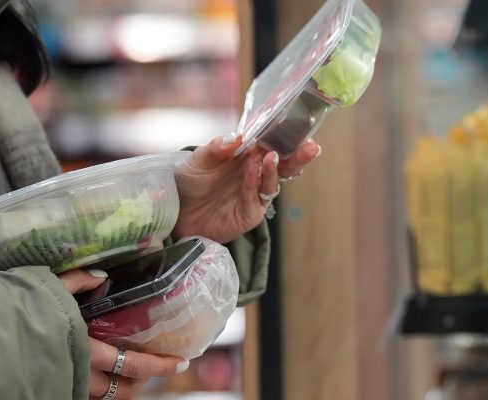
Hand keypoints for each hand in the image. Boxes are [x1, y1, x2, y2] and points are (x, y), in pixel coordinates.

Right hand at [58, 270, 188, 399]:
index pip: (133, 365)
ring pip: (106, 394)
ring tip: (129, 364)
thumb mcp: (52, 288)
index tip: (180, 363)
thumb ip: (80, 281)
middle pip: (124, 389)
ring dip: (122, 383)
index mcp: (86, 350)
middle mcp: (80, 373)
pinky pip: (88, 391)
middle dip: (143, 379)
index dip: (160, 366)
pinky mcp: (56, 385)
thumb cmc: (21, 312)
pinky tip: (102, 367)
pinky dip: (102, 382)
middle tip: (152, 363)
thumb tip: (102, 278)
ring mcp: (69, 382)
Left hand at [173, 135, 320, 242]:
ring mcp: (254, 194)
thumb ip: (217, 148)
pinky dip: (254, 183)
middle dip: (299, 156)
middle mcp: (256, 173)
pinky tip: (252, 171)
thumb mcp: (198, 159)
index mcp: (247, 156)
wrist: (176, 212)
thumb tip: (238, 137)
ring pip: (274, 182)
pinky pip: (255, 197)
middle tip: (312, 148)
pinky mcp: (249, 213)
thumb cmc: (189, 182)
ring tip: (272, 157)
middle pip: (284, 165)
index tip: (302, 127)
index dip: (288, 136)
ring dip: (275, 169)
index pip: (273, 144)